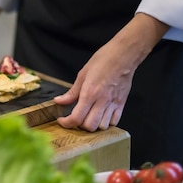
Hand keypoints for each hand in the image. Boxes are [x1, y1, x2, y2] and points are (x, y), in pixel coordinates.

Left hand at [53, 13, 168, 130]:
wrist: (123, 56)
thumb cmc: (103, 61)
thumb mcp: (82, 74)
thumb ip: (71, 92)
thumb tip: (59, 101)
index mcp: (89, 93)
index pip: (77, 118)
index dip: (67, 123)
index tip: (62, 120)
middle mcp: (102, 101)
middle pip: (90, 126)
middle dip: (80, 126)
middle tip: (76, 118)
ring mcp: (113, 104)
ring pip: (102, 127)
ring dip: (94, 125)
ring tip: (89, 117)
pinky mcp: (121, 104)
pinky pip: (114, 121)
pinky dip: (106, 122)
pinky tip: (101, 115)